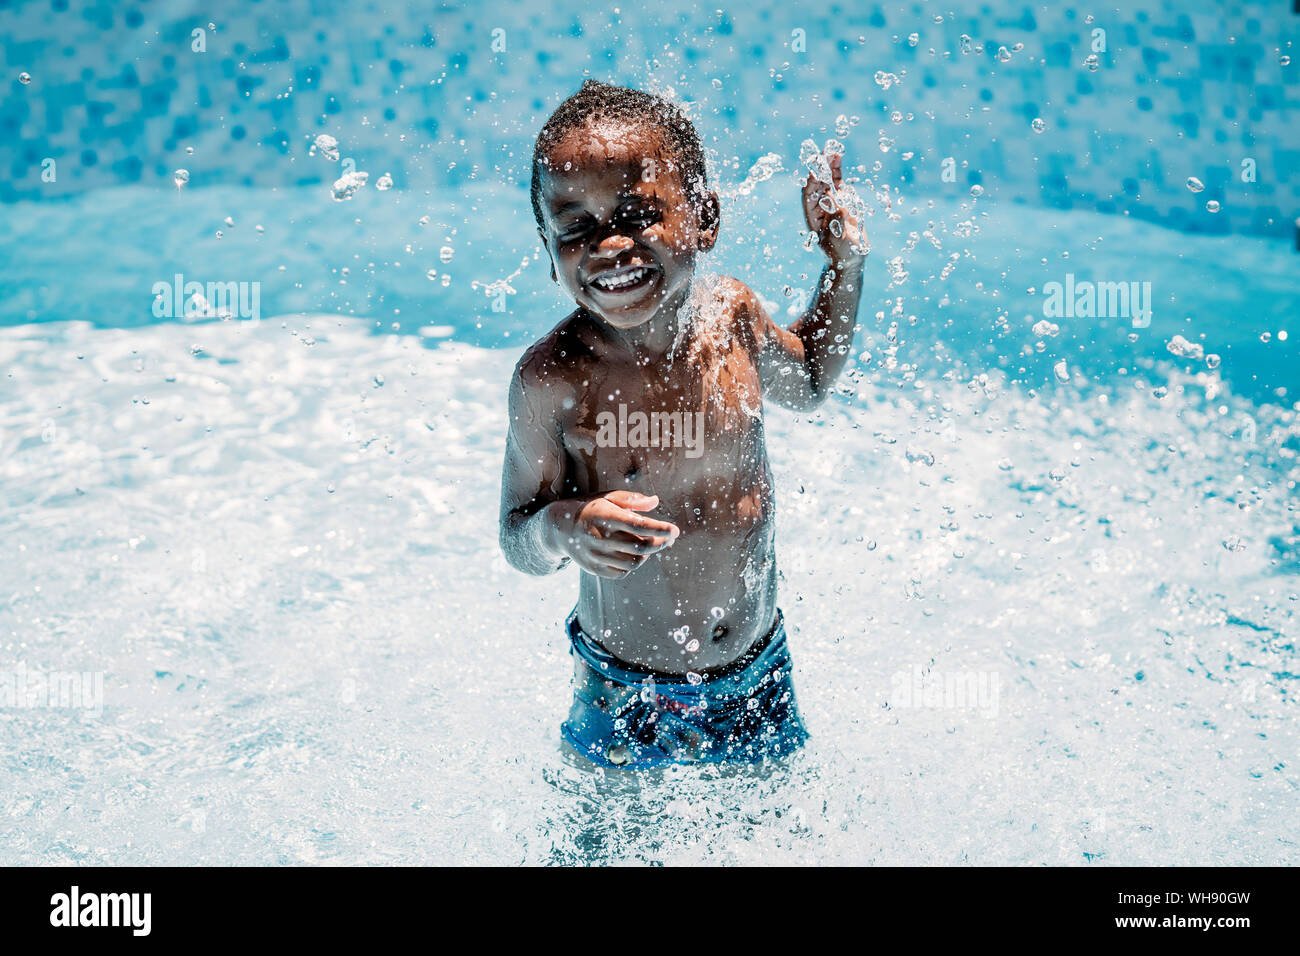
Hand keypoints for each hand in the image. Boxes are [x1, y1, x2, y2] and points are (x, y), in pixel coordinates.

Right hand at [547, 491, 679, 578]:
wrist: (559, 528)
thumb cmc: (591, 508)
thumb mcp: (608, 497)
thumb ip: (632, 499)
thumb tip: (655, 502)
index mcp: (605, 515)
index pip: (638, 525)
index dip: (660, 529)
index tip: (675, 530)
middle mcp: (599, 537)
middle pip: (640, 547)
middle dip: (660, 543)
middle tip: (669, 538)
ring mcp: (596, 556)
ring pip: (634, 563)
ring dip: (648, 555)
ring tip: (652, 545)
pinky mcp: (595, 569)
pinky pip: (622, 572)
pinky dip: (633, 564)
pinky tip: (634, 554)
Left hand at [802, 151, 867, 265]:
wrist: (849, 260)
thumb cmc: (842, 254)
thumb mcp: (840, 240)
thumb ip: (839, 221)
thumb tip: (839, 203)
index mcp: (813, 216)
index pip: (809, 193)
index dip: (813, 179)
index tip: (818, 166)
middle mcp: (819, 206)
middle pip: (817, 182)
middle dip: (821, 166)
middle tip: (826, 151)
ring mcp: (830, 202)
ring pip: (826, 179)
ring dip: (828, 164)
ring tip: (833, 149)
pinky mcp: (841, 200)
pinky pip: (837, 182)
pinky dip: (837, 170)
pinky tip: (838, 158)